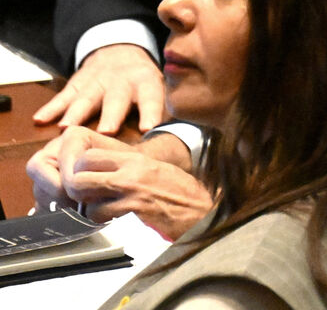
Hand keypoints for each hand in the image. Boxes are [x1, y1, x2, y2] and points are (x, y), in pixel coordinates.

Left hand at [27, 127, 211, 239]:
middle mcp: (131, 169)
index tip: (80, 180)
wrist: (203, 211)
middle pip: (79, 172)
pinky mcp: (134, 207)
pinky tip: (112, 220)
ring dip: (85, 205)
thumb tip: (100, 174)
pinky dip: (98, 220)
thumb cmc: (182, 195)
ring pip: (83, 193)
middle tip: (82, 198)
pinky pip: (98, 213)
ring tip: (98, 210)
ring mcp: (132, 188)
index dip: (77, 169)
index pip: (89, 155)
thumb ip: (128, 169)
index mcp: (136, 159)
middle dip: (73, 187)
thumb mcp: (155, 171)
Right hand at [33, 44, 164, 133]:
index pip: (151, 97)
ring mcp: (96, 82)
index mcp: (146, 83)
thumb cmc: (144, 81)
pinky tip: (40, 119)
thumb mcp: (160, 86)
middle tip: (105, 132)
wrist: (120, 50)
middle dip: (110, 116)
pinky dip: (51, 107)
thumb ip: (166, 109)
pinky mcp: (76, 83)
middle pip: (115, 99)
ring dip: (76, 114)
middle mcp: (121, 82)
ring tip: (66, 129)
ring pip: (85, 98)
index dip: (150, 111)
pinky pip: (62, 96)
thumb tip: (182, 139)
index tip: (149, 128)